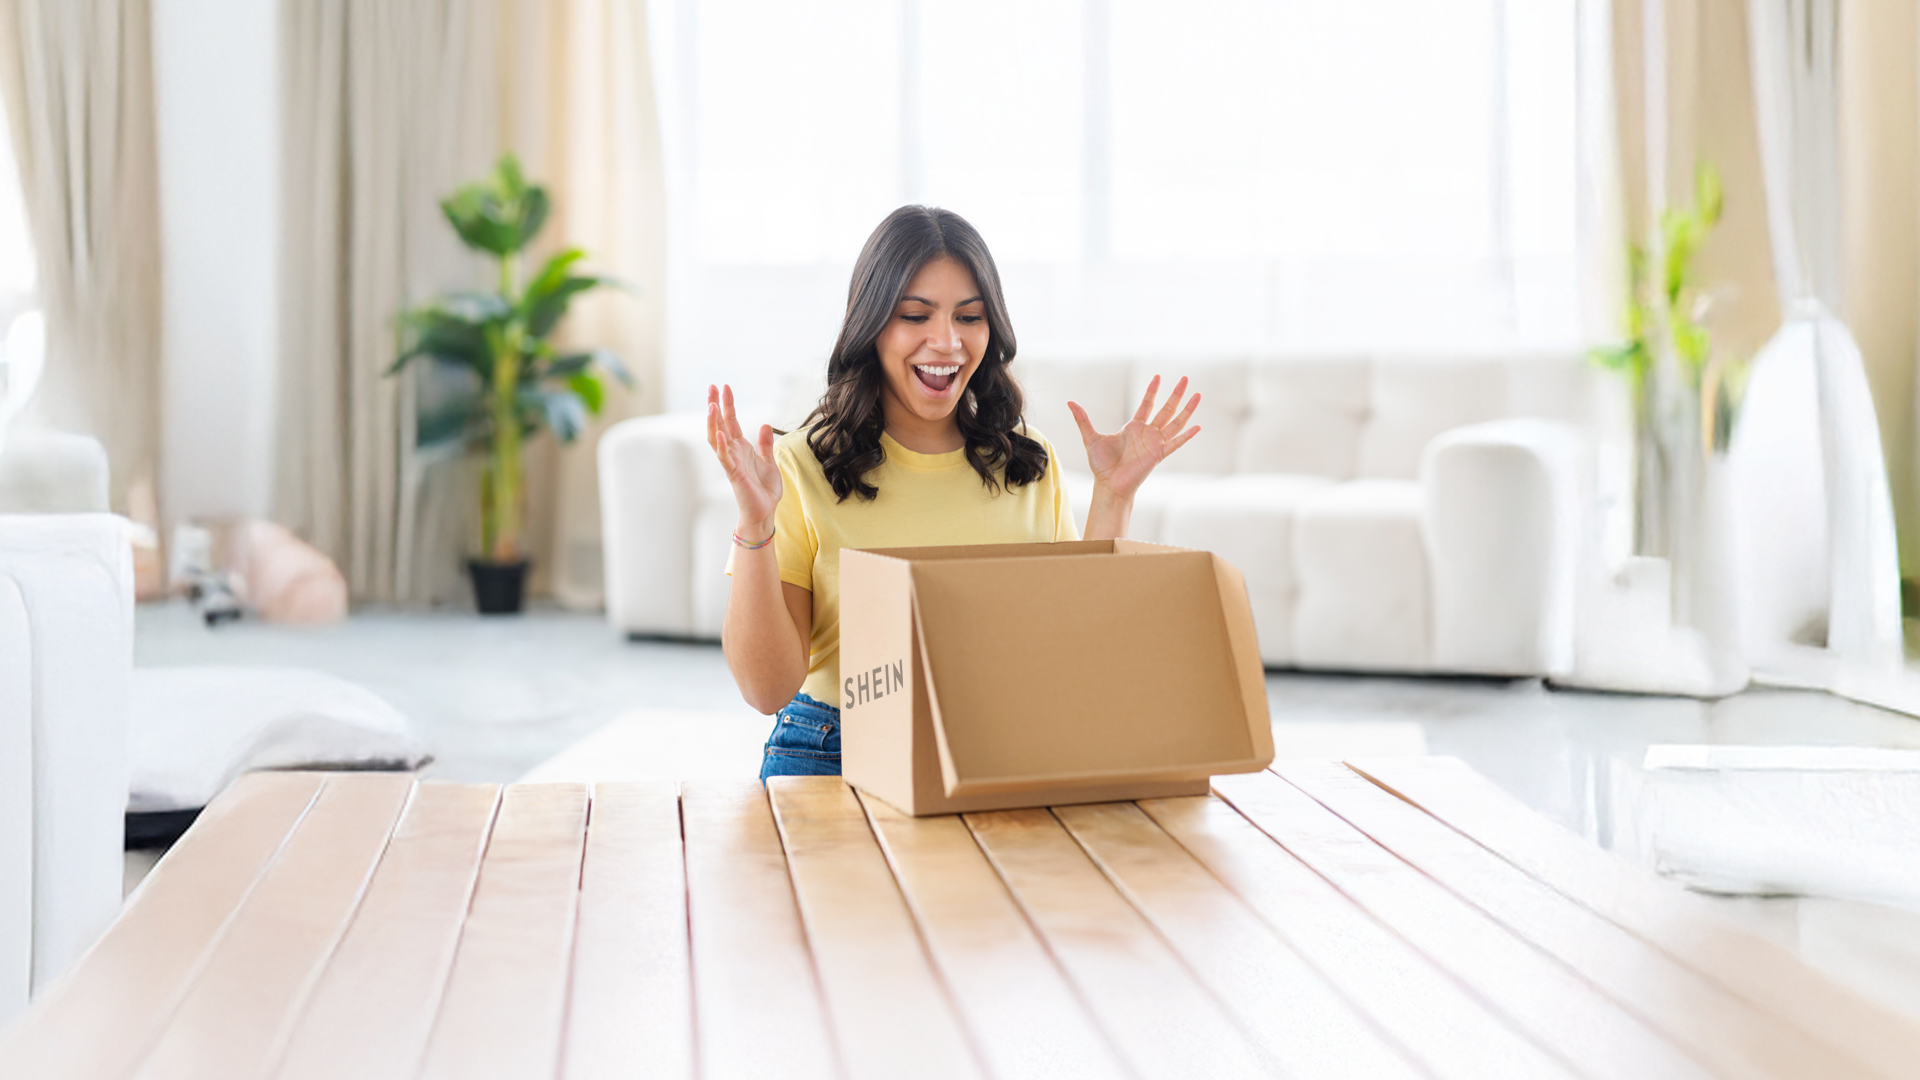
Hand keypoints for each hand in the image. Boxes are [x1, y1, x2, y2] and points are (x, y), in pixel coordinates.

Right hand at [706, 384, 781, 536]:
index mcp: (741, 448)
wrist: (765, 511)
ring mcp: (731, 462)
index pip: (730, 421)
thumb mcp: (769, 461)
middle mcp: (733, 452)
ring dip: (713, 422)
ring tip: (711, 404)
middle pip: (720, 424)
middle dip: (715, 405)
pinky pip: (724, 457)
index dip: (727, 404)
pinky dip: (721, 444)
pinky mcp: (734, 474)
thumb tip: (764, 425)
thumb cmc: (764, 490)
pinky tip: (719, 431)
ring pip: (717, 438)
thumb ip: (765, 444)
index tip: (724, 386)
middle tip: (711, 386)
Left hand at [1067, 374, 1200, 499]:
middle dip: (1176, 394)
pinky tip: (1198, 427)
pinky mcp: (1158, 455)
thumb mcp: (1091, 438)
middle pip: (1166, 409)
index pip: (1146, 404)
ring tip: (1198, 395)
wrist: (1109, 485)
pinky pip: (1175, 444)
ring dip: (1187, 410)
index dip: (1152, 391)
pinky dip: (1186, 436)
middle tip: (1186, 379)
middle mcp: (1147, 433)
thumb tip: (1070, 402)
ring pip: (1175, 423)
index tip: (1158, 377)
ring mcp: (1155, 444)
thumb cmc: (1101, 465)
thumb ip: (1083, 420)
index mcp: (1133, 427)